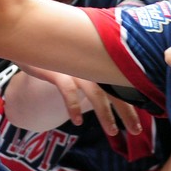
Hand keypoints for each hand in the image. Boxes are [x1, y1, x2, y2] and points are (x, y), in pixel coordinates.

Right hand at [7, 66, 142, 135]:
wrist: (29, 39)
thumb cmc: (57, 56)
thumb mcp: (78, 65)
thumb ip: (94, 75)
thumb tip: (112, 96)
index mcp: (98, 63)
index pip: (122, 83)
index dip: (135, 102)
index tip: (141, 121)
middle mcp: (90, 65)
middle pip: (115, 89)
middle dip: (127, 112)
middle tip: (137, 131)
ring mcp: (74, 67)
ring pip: (96, 92)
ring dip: (106, 113)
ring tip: (113, 131)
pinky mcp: (56, 70)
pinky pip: (69, 90)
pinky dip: (74, 107)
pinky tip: (77, 121)